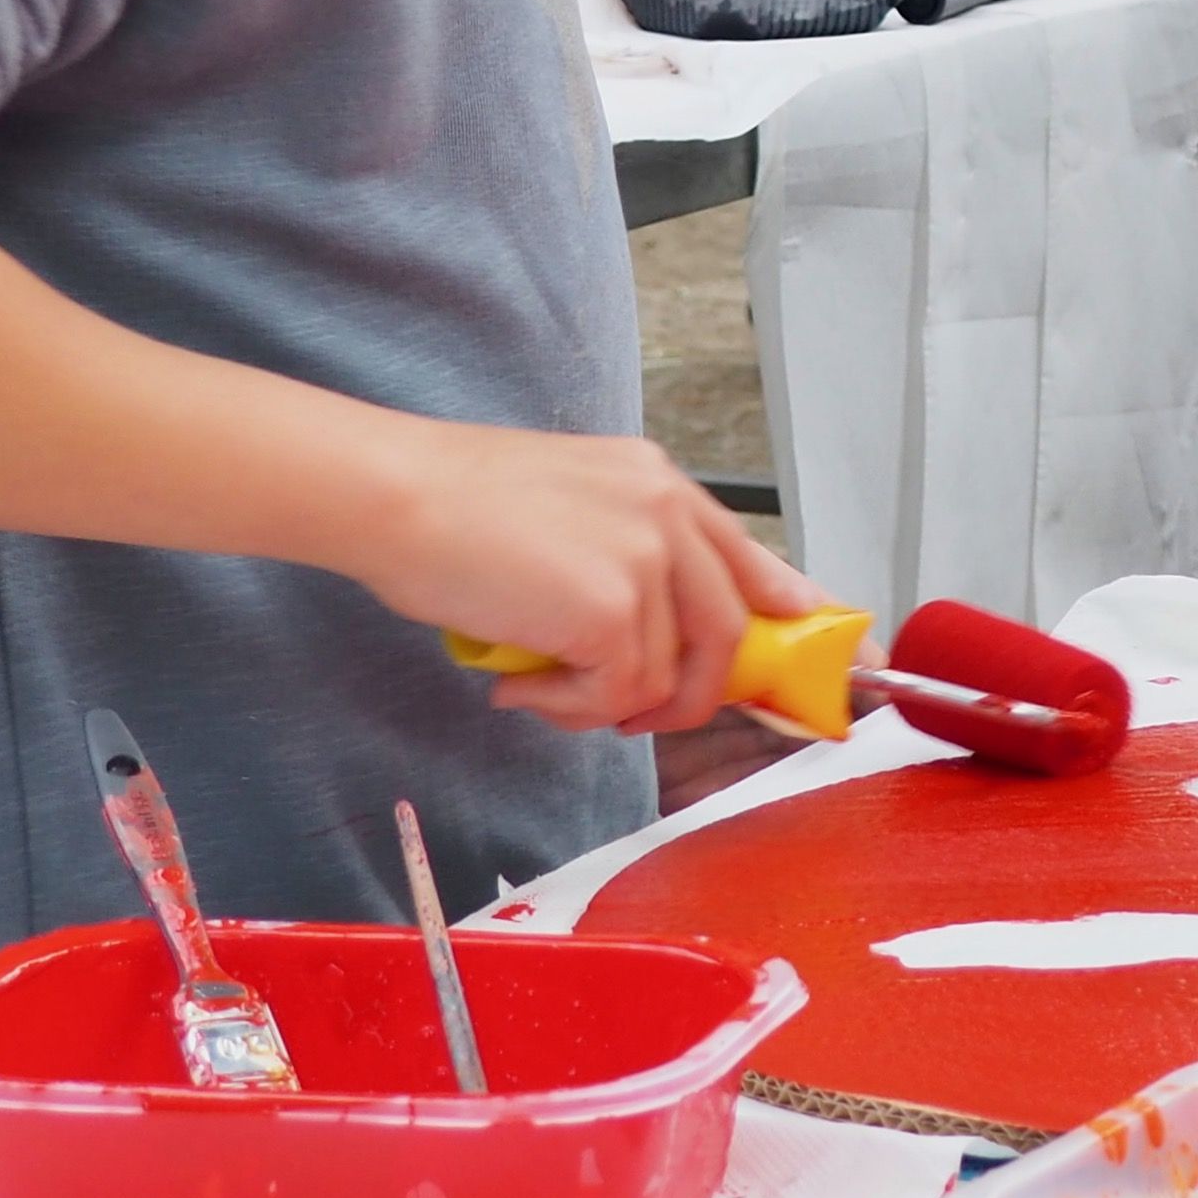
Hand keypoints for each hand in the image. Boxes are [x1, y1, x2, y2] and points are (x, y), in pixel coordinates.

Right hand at [374, 425, 813, 736]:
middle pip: (727, 632)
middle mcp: (666, 514)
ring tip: (537, 687)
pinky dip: (567, 708)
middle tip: (630, 715)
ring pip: (663, 678)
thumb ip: (624, 551)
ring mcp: (644, 561)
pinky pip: (615, 697)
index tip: (801, 642)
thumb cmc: (454, 502)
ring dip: (599, 704)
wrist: (396, 494)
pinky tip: (518, 684)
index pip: (747, 556)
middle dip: (689, 695)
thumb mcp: (568, 505)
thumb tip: (650, 627)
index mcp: (658, 482)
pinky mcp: (609, 612)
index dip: (780, 607)